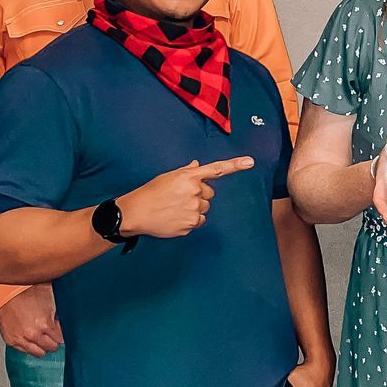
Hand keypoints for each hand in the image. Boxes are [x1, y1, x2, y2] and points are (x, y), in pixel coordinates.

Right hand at [0, 284, 62, 355]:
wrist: (7, 289)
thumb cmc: (27, 291)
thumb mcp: (50, 303)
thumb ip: (55, 319)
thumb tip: (58, 329)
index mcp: (45, 325)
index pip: (59, 339)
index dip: (59, 334)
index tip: (57, 332)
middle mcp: (32, 334)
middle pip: (50, 348)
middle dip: (52, 341)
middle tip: (50, 335)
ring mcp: (20, 338)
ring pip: (37, 353)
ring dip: (41, 347)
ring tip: (40, 338)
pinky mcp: (10, 339)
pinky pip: (23, 350)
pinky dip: (27, 345)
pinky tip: (28, 337)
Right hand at [119, 156, 254, 237]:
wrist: (136, 212)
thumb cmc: (150, 192)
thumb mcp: (168, 177)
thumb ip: (186, 172)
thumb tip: (198, 165)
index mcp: (189, 177)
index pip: (217, 169)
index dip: (235, 165)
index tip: (250, 162)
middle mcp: (194, 192)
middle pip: (209, 194)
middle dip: (199, 195)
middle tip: (180, 197)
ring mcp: (194, 209)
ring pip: (204, 208)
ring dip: (195, 208)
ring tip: (175, 208)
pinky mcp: (191, 224)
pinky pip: (199, 221)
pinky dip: (191, 221)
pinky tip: (176, 218)